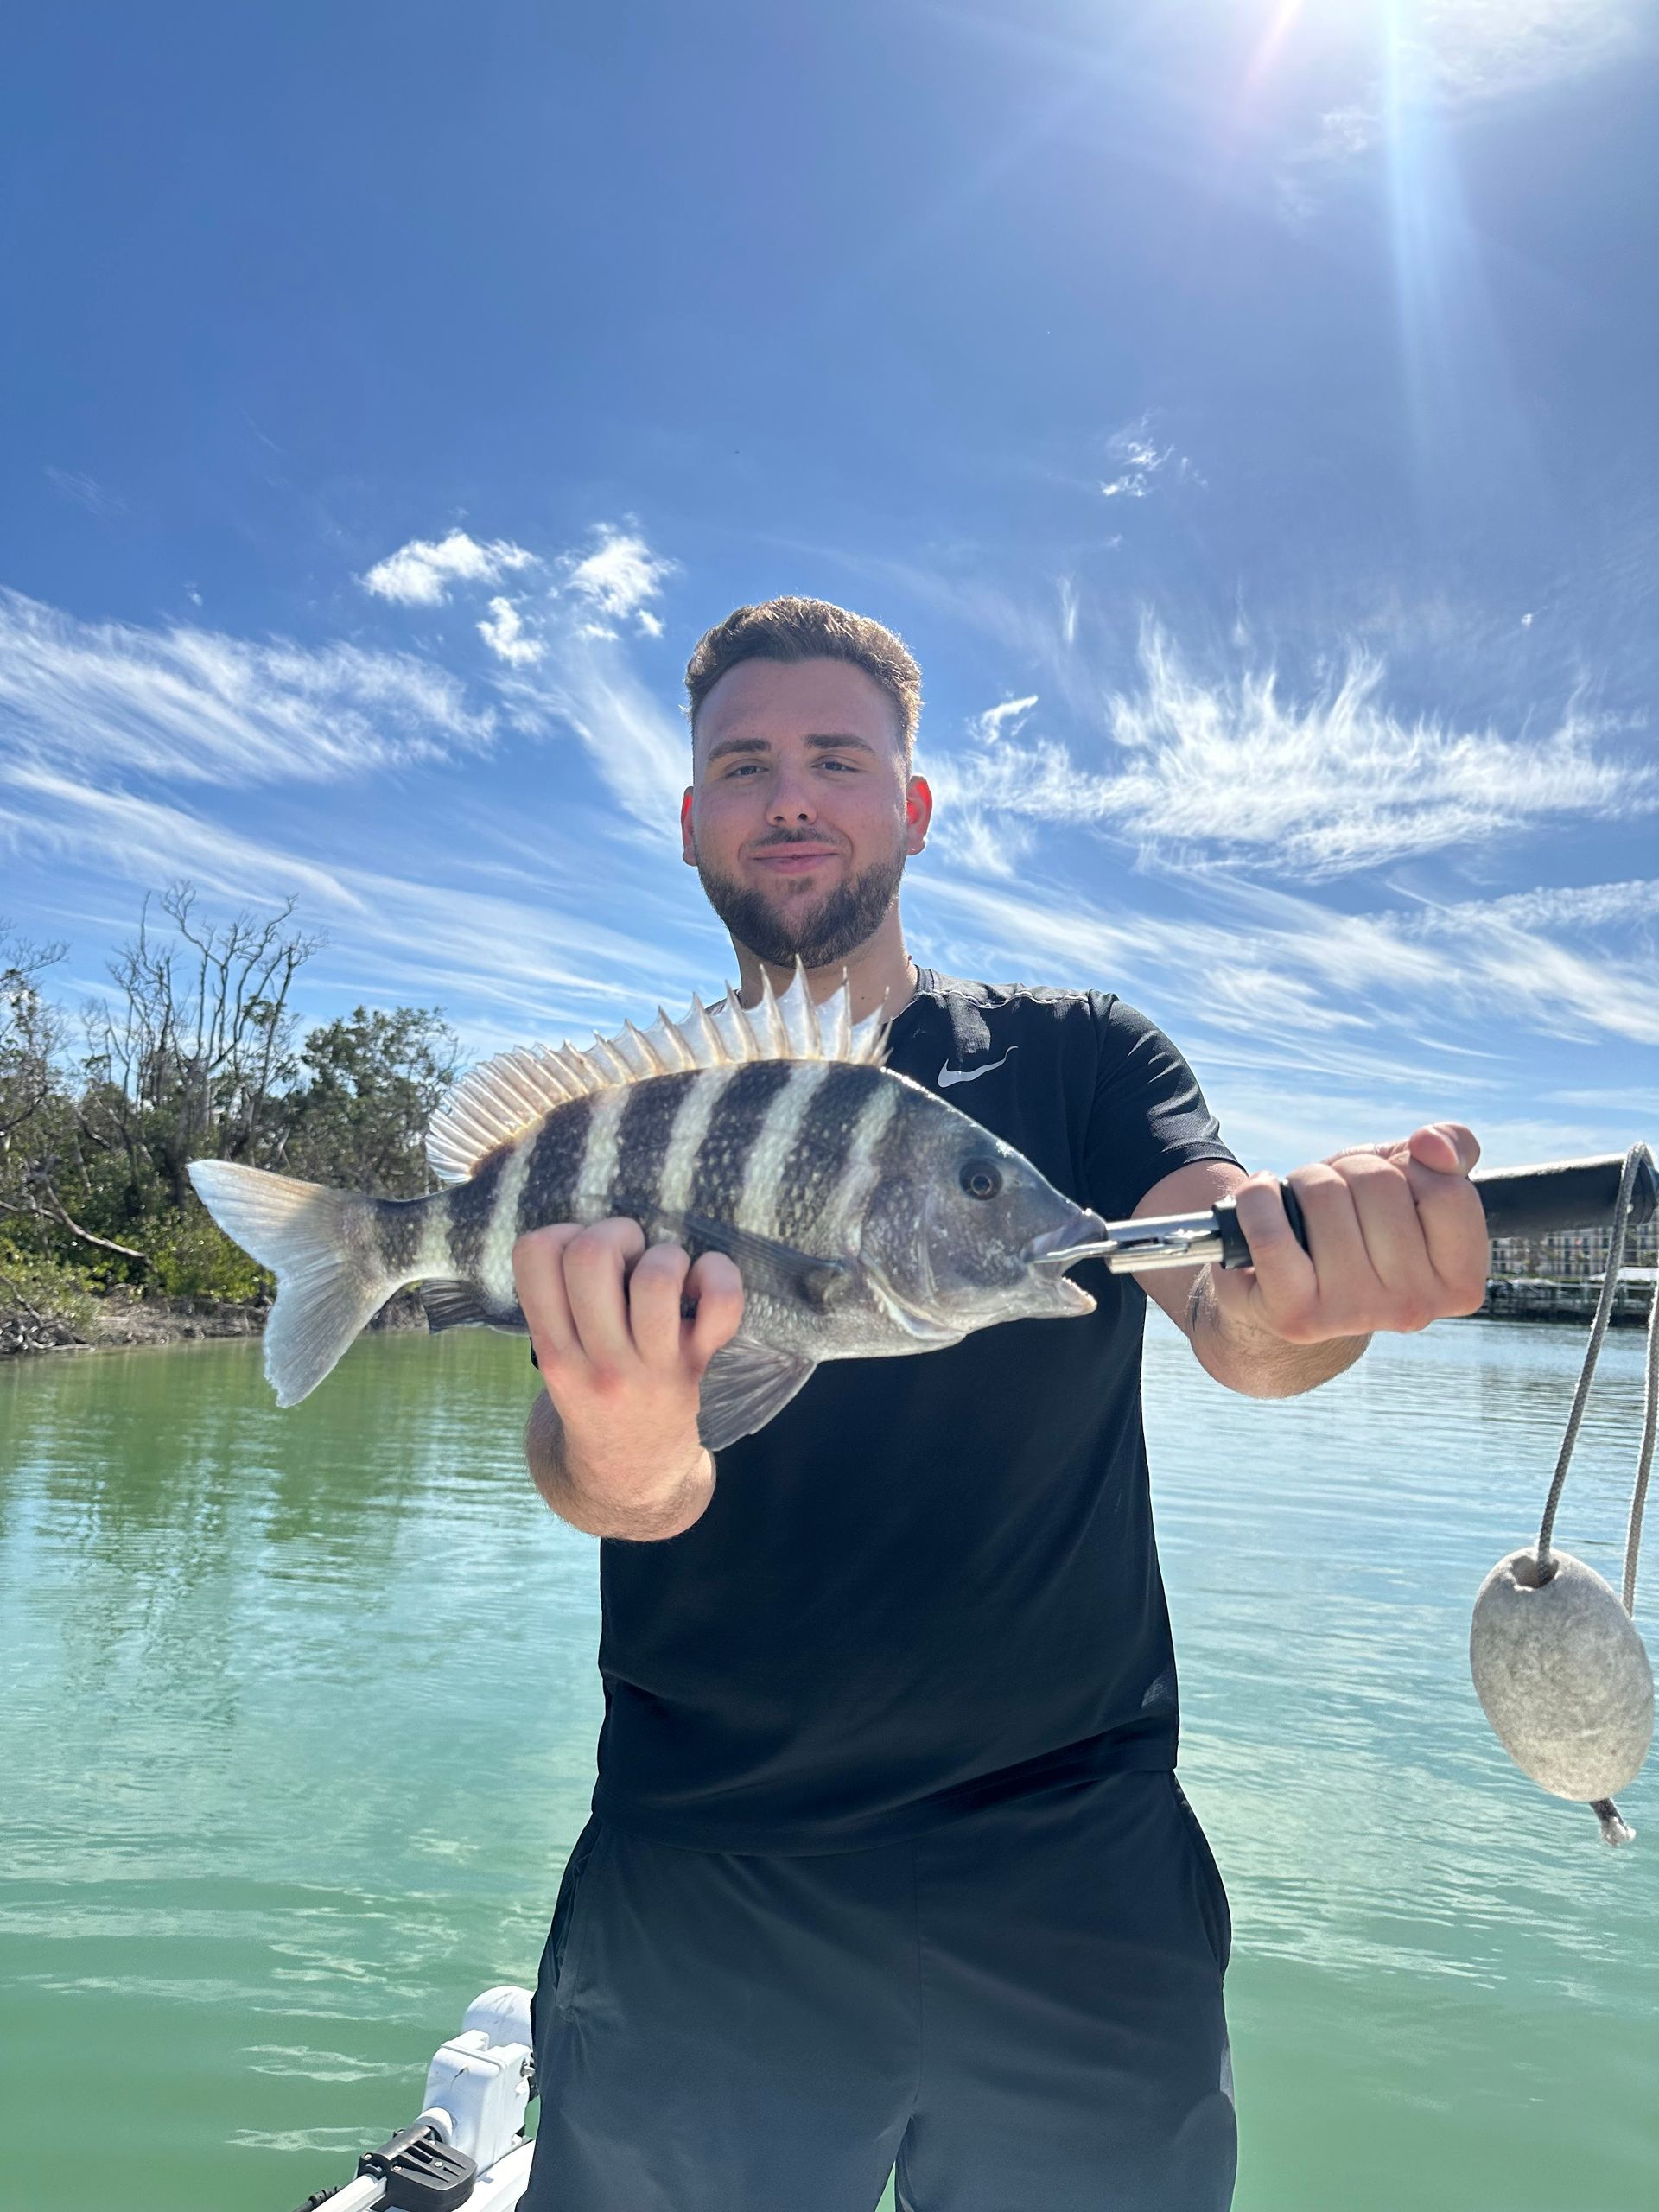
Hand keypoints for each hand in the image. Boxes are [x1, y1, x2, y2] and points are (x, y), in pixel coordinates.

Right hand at [513, 1219, 744, 1507]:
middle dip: (616, 1233)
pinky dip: (719, 1275)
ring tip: (665, 1278)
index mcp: (551, 1349)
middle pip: (593, 1254)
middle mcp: (596, 1358)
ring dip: (666, 1257)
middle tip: (628, 1259)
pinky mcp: (695, 1366)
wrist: (630, 1477)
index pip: (535, 1253)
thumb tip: (590, 1228)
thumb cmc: (594, 1395)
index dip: (563, 1235)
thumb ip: (558, 1302)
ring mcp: (649, 1366)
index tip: (582, 1259)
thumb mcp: (555, 1359)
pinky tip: (704, 1284)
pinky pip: (720, 1305)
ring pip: (657, 1276)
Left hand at [1213, 1122, 1488, 1345]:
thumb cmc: (1359, 1223)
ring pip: (1325, 1195)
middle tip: (1339, 1199)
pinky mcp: (1295, 1315)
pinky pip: (1271, 1232)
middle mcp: (1414, 1308)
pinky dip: (1257, 1199)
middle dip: (1351, 1171)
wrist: (1286, 1284)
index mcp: (1458, 1283)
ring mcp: (1354, 1314)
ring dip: (1306, 1181)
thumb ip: (1453, 1148)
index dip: (1412, 1168)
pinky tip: (1262, 1199)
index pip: (1448, 1190)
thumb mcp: (1413, 1179)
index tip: (1395, 1186)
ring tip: (1304, 1210)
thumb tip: (1431, 1144)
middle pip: (1381, 1184)